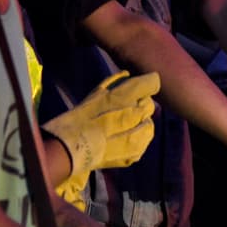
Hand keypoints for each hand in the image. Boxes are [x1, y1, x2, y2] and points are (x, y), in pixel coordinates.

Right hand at [43, 71, 157, 177]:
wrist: (74, 147)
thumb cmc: (82, 116)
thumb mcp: (97, 91)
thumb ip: (115, 81)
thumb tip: (127, 74)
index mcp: (127, 95)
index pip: (152, 82)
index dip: (143, 86)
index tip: (134, 91)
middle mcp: (137, 113)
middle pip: (149, 104)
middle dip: (139, 105)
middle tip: (123, 111)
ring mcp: (139, 135)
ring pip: (149, 123)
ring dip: (140, 123)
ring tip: (122, 127)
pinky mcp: (137, 152)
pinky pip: (144, 141)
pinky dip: (137, 139)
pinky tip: (122, 140)